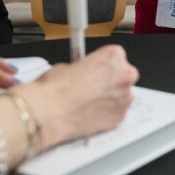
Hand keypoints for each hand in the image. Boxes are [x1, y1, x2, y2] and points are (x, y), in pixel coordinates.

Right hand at [18, 44, 139, 149]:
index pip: (115, 56)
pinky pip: (116, 113)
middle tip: (92, 88)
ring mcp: (125, 98)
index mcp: (114, 56)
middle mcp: (125, 75)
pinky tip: (90, 114)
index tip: (96, 70)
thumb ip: (86, 67)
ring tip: (89, 103)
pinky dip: (106, 114)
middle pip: (123, 75)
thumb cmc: (55, 88)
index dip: (103, 65)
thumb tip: (86, 72)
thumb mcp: (69, 64)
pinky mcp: (120, 118)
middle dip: (110, 81)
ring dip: (110, 98)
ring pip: (121, 96)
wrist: (49, 112)